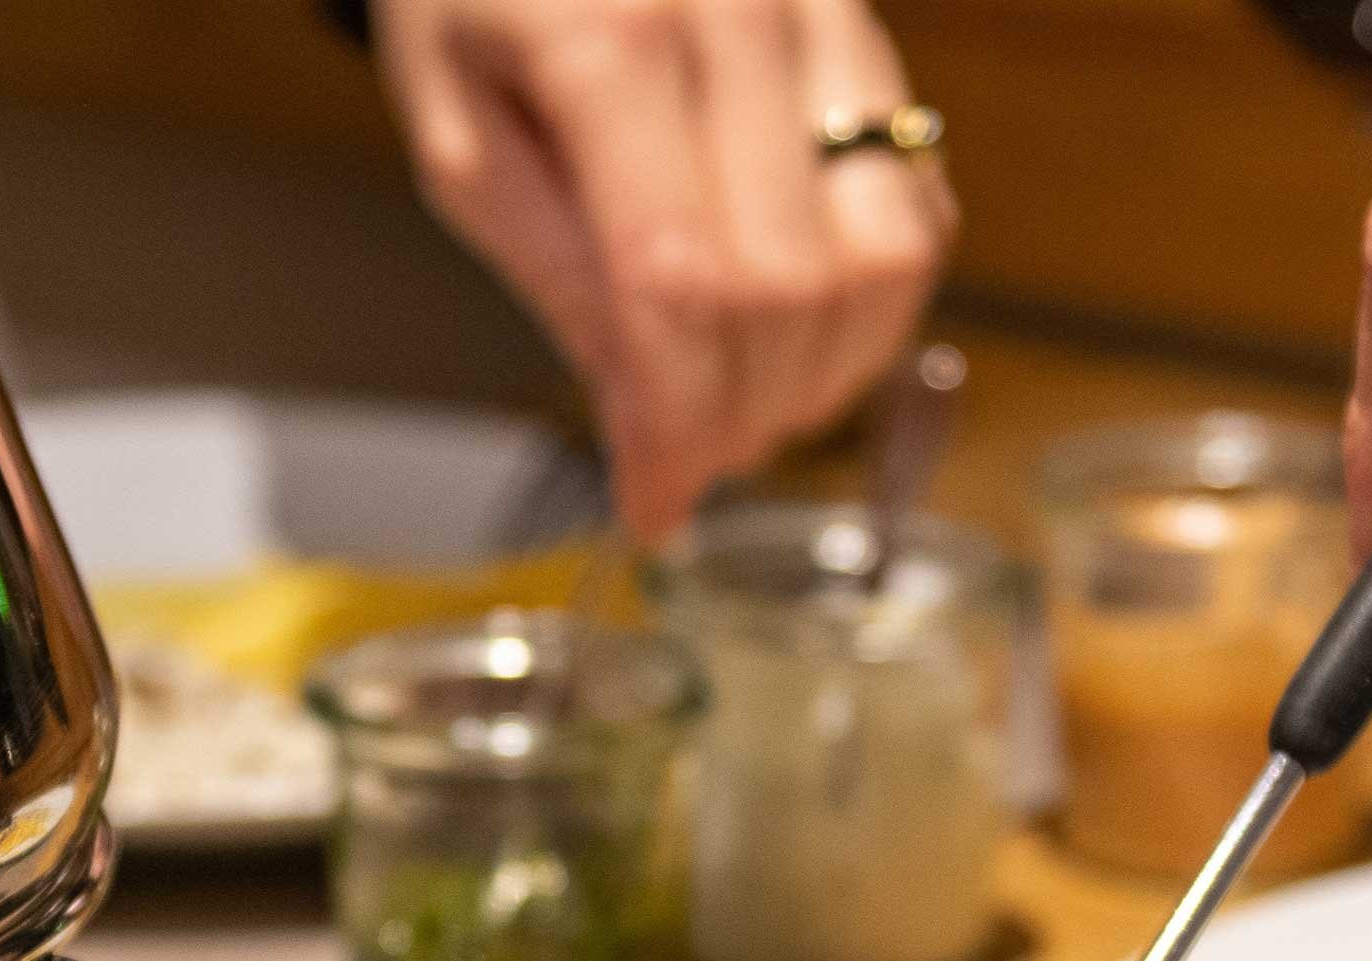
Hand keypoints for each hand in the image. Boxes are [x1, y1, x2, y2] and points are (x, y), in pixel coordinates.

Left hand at [372, 0, 957, 541]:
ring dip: (826, 371)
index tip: (654, 501)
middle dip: (741, 412)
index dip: (676, 423)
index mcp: (609, 43)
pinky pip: (916, 197)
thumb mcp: (455, 132)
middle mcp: (739, 19)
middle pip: (787, 288)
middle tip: (685, 459)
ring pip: (885, 253)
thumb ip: (552, 268)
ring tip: (746, 406)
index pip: (679, 286)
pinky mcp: (867, 30)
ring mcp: (823, 17)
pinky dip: (877, 300)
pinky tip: (801, 328)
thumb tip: (645, 414)